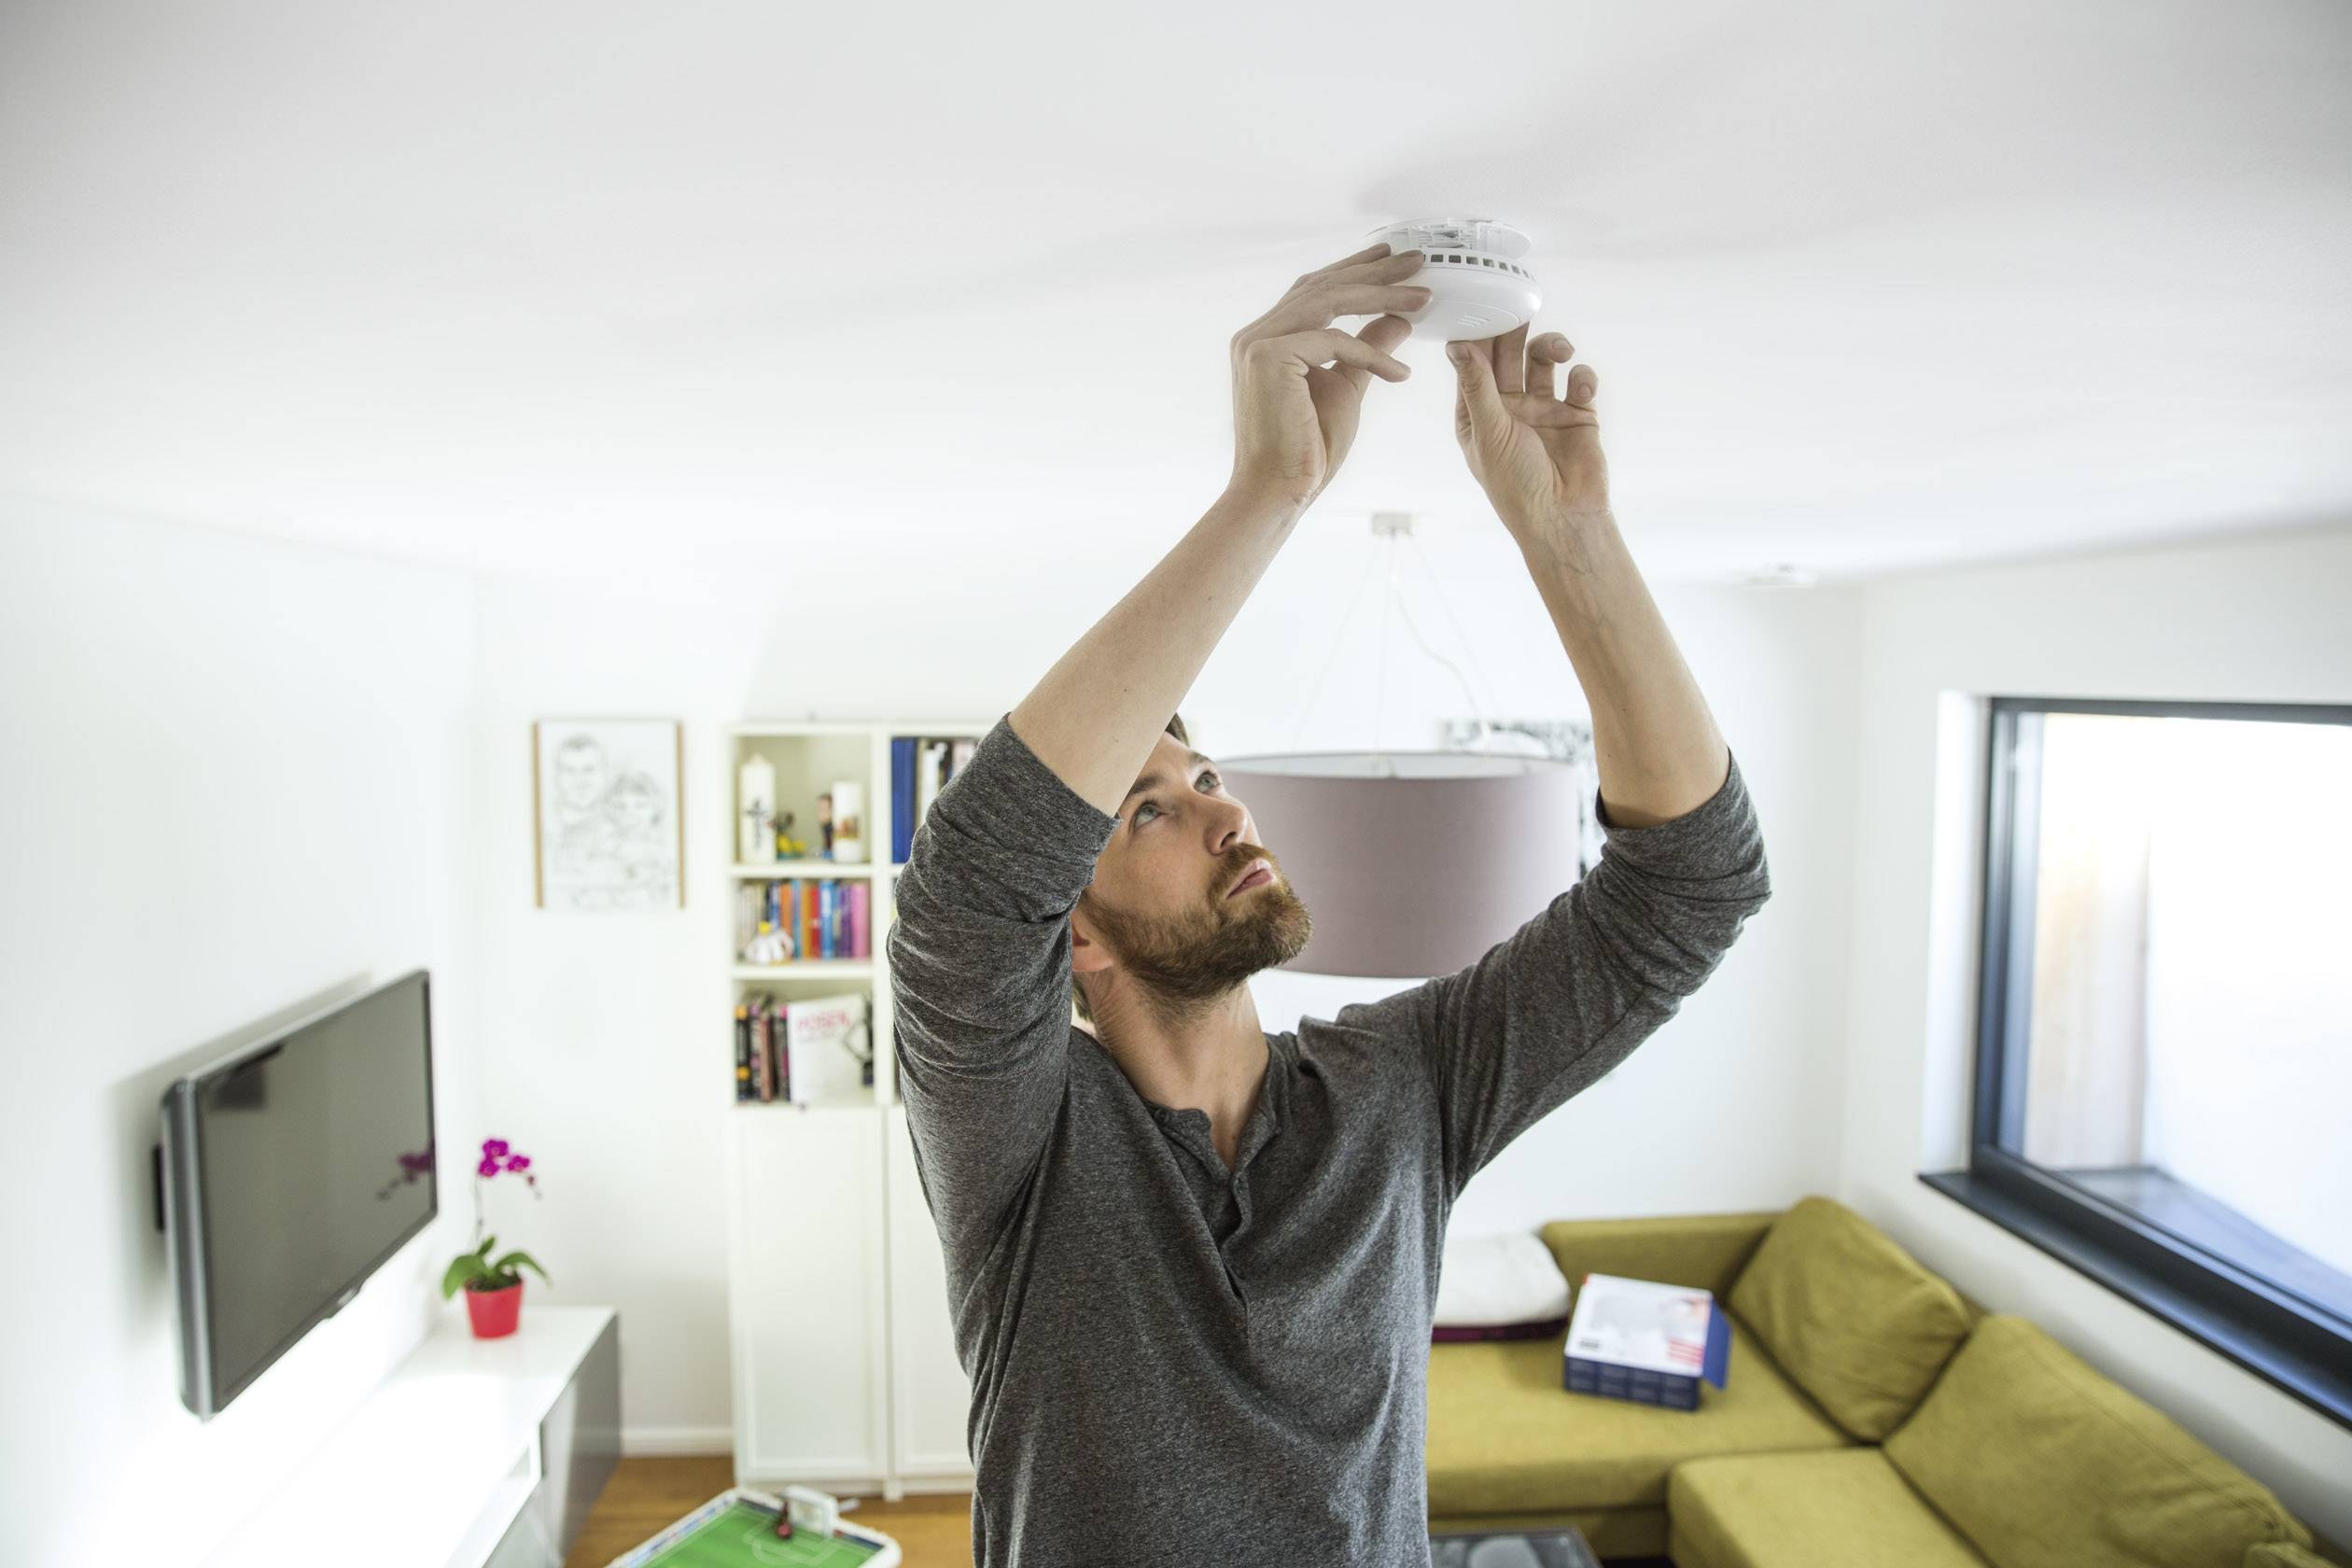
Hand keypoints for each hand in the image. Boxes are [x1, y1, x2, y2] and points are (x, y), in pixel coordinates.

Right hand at [1226, 243, 1430, 511]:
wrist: (1279, 491)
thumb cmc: (1307, 450)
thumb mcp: (1347, 388)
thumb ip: (1367, 350)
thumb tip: (1399, 320)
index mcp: (1266, 338)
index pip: (1314, 290)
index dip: (1355, 270)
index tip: (1393, 259)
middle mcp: (1255, 334)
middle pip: (1322, 286)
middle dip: (1374, 272)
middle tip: (1418, 261)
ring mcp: (1257, 342)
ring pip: (1329, 302)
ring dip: (1381, 296)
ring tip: (1423, 297)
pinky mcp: (1269, 357)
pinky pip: (1333, 341)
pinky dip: (1371, 355)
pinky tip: (1401, 373)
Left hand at [1449, 325, 1607, 535]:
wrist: (1564, 518)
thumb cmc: (1515, 484)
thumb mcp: (1489, 431)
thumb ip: (1476, 385)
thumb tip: (1455, 345)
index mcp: (1479, 413)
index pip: (1473, 365)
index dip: (1476, 337)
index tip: (1481, 306)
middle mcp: (1509, 408)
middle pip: (1509, 356)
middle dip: (1513, 331)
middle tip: (1519, 308)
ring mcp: (1544, 409)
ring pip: (1544, 360)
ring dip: (1551, 346)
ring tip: (1559, 350)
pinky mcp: (1577, 413)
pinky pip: (1579, 380)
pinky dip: (1582, 376)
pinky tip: (1581, 388)